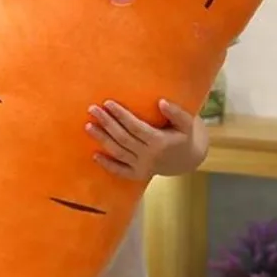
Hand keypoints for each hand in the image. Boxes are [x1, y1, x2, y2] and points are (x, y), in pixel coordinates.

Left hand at [86, 99, 208, 179]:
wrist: (188, 159)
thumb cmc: (185, 136)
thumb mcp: (187, 123)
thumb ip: (176, 113)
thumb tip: (161, 102)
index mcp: (160, 142)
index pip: (135, 127)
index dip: (121, 115)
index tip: (108, 103)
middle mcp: (149, 156)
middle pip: (123, 138)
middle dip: (106, 123)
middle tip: (92, 109)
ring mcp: (142, 167)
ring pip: (118, 153)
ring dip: (102, 140)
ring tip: (88, 126)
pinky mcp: (138, 174)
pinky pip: (120, 171)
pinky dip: (107, 165)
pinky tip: (94, 155)